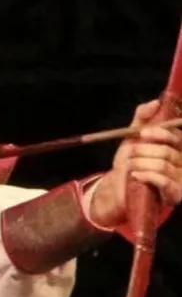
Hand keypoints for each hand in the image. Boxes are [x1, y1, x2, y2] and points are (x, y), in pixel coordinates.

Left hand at [89, 100, 181, 227]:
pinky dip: (147, 175)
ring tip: (131, 166)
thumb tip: (156, 102)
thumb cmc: (130, 160)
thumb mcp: (133, 136)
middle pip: (168, 151)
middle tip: (131, 153)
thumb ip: (143, 117)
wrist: (119, 187)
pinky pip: (164, 181)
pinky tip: (136, 175)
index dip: (159, 133)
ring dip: (141, 164)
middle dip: (144, 151)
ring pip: (163, 165)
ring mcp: (181, 179)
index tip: (142, 133)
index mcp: (177, 147)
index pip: (176, 136)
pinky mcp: (175, 194)